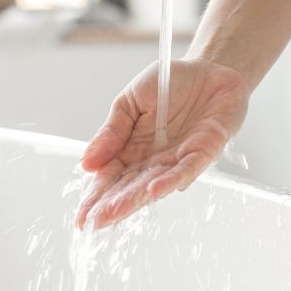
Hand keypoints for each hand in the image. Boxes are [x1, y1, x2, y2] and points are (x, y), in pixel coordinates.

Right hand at [75, 58, 249, 229]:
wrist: (209, 68)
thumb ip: (112, 131)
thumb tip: (87, 163)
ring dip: (136, 198)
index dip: (96, 197)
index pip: (111, 178)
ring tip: (114, 212)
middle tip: (92, 223)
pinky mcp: (205, 151)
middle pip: (131, 187)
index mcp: (133, 148)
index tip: (80, 218)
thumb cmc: (171, 83)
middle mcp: (155, 160)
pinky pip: (188, 168)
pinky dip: (173, 179)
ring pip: (156, 183)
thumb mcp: (131, 101)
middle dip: (112, 205)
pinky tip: (155, 190)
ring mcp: (179, 158)